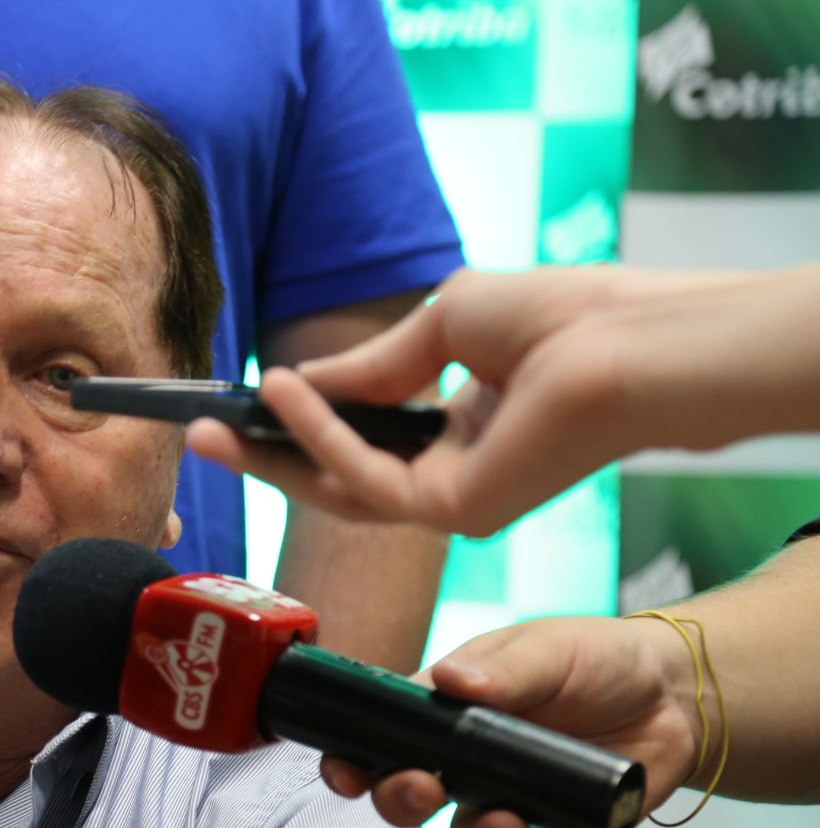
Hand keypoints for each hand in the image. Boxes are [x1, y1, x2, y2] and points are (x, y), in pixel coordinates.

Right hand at [187, 266, 771, 536]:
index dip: (299, 420)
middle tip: (202, 433)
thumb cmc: (558, 317)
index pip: (361, 436)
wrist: (624, 342)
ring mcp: (452, 499)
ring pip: (339, 488)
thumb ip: (371, 362)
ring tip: (215, 424)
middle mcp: (452, 472)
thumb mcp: (441, 324)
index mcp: (457, 429)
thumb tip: (301, 378)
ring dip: (274, 455)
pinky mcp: (453, 511)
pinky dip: (317, 436)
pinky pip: (363, 476)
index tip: (245, 399)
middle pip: (335, 475)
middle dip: (265, 455)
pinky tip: (283, 392)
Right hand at [317, 616, 703, 827]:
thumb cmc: (596, 658)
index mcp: (445, 709)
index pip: (382, 736)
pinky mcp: (553, 825)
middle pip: (408, 793)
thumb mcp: (548, 649)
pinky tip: (557, 821)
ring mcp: (506, 795)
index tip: (343, 770)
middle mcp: (465, 758)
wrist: (675, 696)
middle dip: (399, 799)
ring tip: (502, 822)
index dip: (353, 758)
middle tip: (419, 787)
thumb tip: (451, 681)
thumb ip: (504, 670)